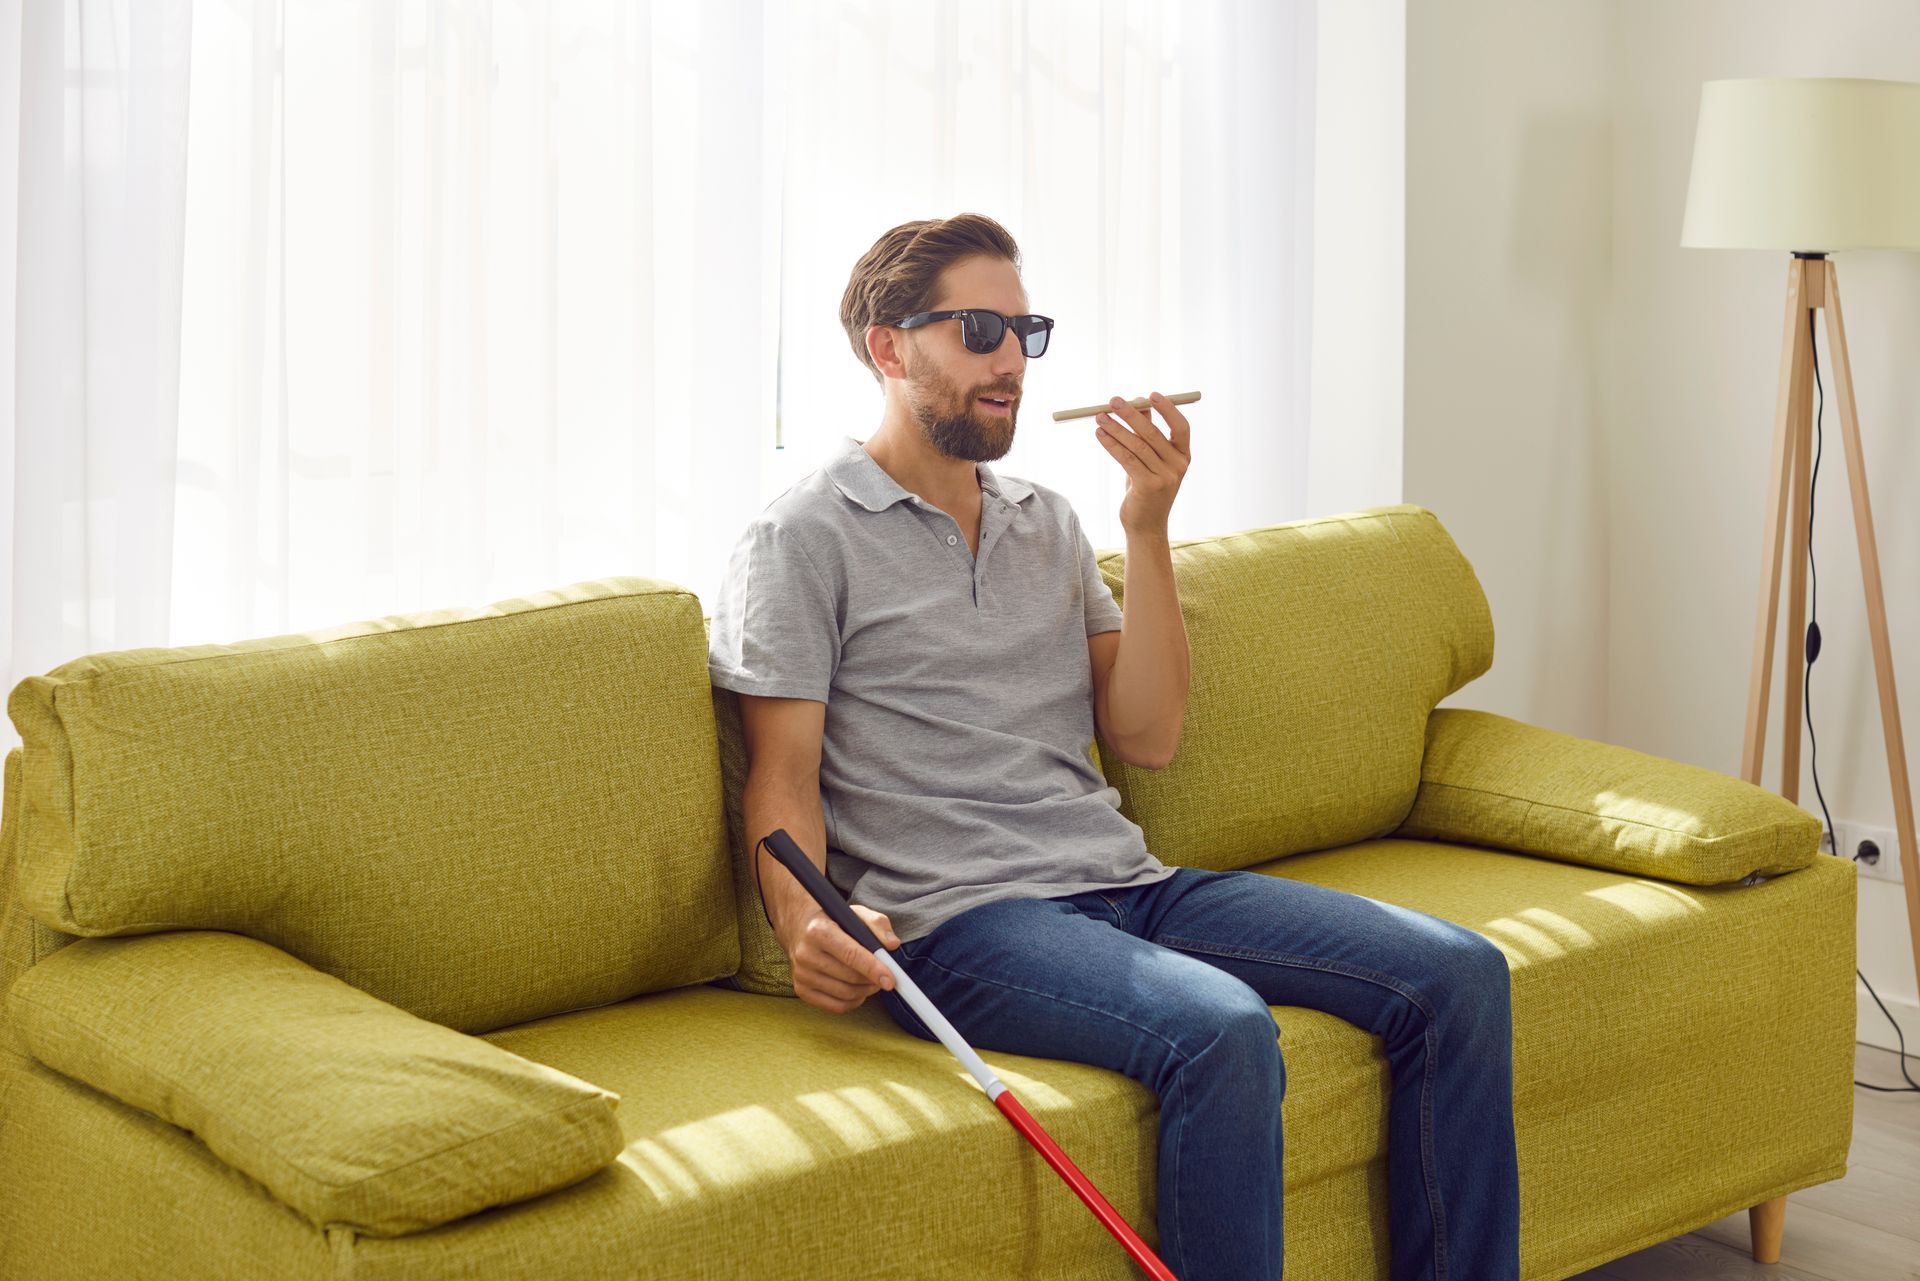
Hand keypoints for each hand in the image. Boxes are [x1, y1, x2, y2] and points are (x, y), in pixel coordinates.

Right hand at [777, 903, 903, 1014]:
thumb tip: (892, 945)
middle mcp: (806, 954)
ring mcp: (801, 974)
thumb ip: (878, 924)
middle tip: (885, 976)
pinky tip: (858, 990)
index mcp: (819, 931)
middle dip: (873, 980)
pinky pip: (836, 1006)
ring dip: (866, 991)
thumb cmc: (833, 921)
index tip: (891, 981)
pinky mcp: (801, 990)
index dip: (873, 969)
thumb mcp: (855, 913)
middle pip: (850, 978)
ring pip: (846, 994)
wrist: (799, 928)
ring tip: (872, 981)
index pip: (851, 955)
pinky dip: (854, 1002)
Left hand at [1093, 391, 1190, 534]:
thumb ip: (1147, 434)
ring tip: (1099, 417)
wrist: (1146, 527)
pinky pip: (1127, 459)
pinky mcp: (1148, 486)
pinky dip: (1112, 444)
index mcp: (1184, 456)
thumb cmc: (1146, 488)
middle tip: (1113, 401)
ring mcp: (1165, 477)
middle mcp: (1178, 466)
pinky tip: (1100, 435)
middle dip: (1131, 414)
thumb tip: (1138, 402)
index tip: (1151, 395)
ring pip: (1136, 446)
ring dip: (1115, 428)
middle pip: (1153, 433)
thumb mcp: (1150, 460)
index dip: (1168, 409)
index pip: (1181, 427)